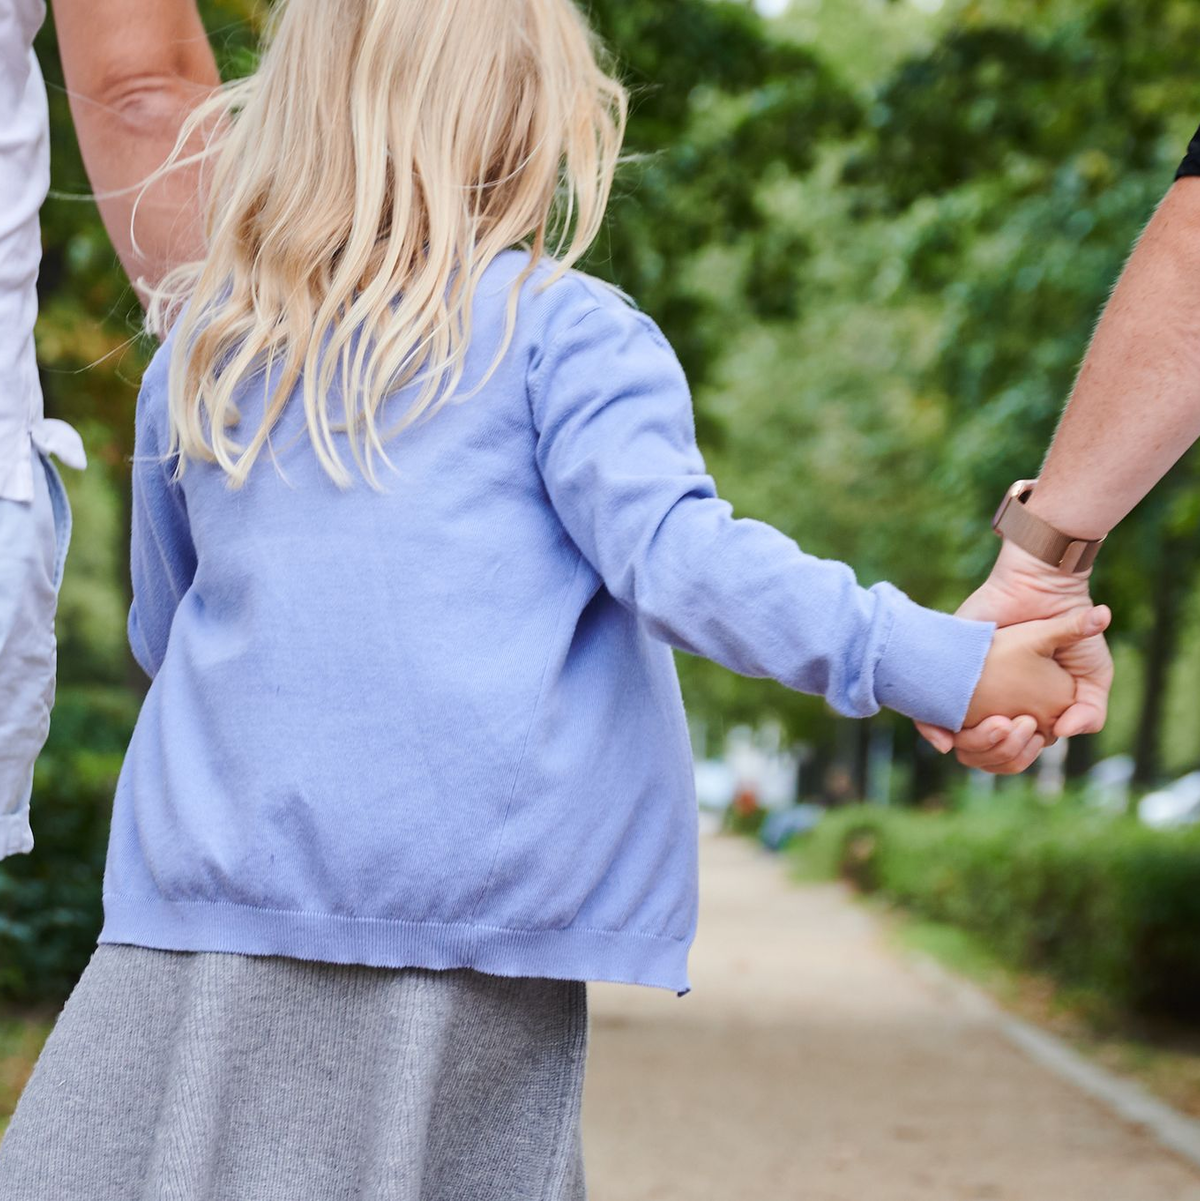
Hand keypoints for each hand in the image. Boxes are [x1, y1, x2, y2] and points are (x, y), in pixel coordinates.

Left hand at [917, 541, 1114, 770]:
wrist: (1041, 589)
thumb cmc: (1072, 631)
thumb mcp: (1094, 673)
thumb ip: (1090, 708)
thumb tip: (1066, 733)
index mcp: (1026, 713)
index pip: (1013, 753)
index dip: (1019, 754)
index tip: (1031, 734)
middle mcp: (994, 708)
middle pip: (985, 754)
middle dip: (998, 751)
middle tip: (1012, 724)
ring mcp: (968, 694)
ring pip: (960, 743)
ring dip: (976, 744)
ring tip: (997, 722)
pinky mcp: (944, 676)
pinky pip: (927, 716)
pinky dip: (933, 732)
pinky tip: (945, 738)